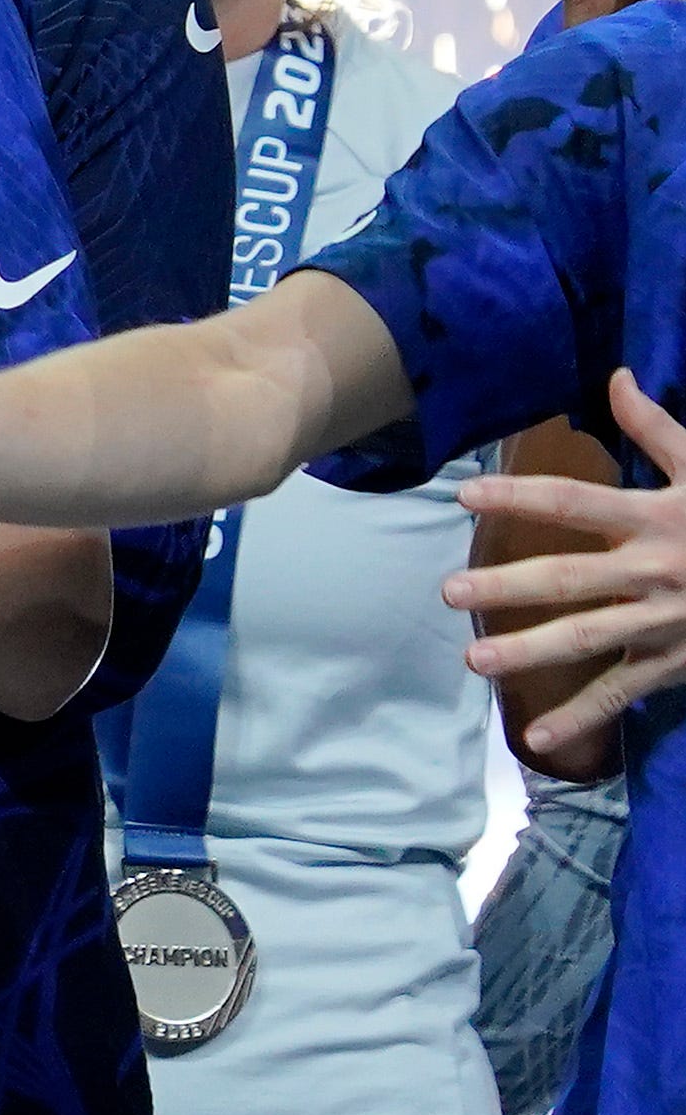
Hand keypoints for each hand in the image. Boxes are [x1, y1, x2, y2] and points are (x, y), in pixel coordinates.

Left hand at [448, 366, 685, 769]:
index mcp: (657, 518)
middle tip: (450, 591)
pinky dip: (582, 718)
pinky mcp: (673, 660)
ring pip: (590, 638)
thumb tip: (616, 375)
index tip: (466, 494)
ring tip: (476, 659)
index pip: (577, 502)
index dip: (522, 495)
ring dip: (532, 652)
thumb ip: (658, 428)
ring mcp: (663, 620)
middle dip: (510, 586)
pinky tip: (535, 738)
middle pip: (571, 579)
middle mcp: (655, 570)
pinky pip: (623, 692)